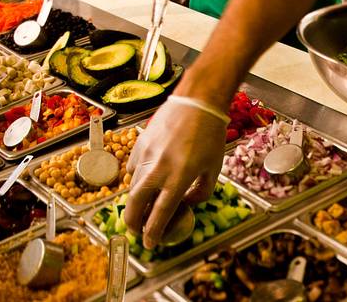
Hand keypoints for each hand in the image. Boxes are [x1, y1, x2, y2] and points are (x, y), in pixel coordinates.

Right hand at [124, 98, 226, 248]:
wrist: (196, 102)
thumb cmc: (210, 135)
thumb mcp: (213, 168)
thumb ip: (200, 191)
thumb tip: (186, 202)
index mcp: (179, 177)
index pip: (160, 214)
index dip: (153, 232)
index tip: (150, 243)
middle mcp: (158, 169)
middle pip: (135, 204)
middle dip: (134, 222)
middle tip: (138, 229)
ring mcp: (145, 156)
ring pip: (132, 187)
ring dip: (136, 200)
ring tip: (144, 205)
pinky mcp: (139, 144)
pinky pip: (132, 167)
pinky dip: (137, 177)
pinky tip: (147, 177)